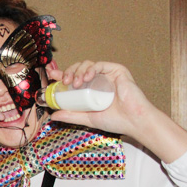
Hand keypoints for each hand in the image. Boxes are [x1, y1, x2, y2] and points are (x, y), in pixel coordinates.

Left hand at [47, 60, 186, 162]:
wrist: (133, 121)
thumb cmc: (115, 120)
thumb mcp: (87, 118)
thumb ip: (71, 116)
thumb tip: (53, 115)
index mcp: (91, 89)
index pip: (73, 78)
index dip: (62, 75)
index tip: (52, 77)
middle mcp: (98, 80)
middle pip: (78, 69)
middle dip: (68, 72)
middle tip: (64, 82)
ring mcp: (108, 74)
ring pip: (87, 64)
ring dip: (78, 71)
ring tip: (76, 83)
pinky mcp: (117, 70)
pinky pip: (100, 64)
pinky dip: (91, 68)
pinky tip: (87, 77)